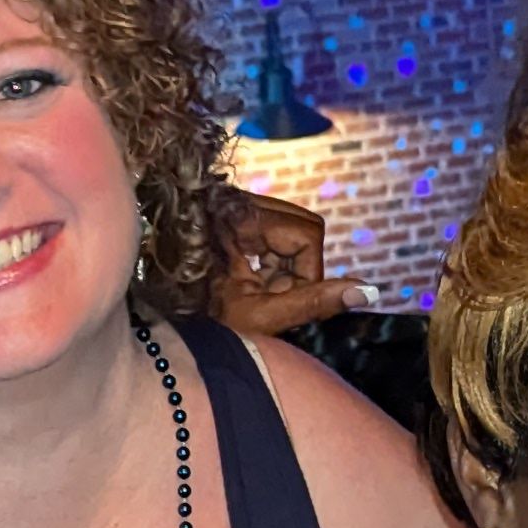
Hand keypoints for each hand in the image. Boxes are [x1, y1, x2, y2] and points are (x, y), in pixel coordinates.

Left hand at [212, 187, 369, 337]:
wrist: (158, 327)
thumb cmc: (203, 323)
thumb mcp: (261, 317)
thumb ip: (315, 302)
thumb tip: (368, 291)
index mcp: (240, 217)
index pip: (308, 234)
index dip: (307, 274)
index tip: (279, 299)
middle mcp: (237, 200)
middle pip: (304, 226)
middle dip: (298, 264)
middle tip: (267, 291)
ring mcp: (234, 206)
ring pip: (291, 229)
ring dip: (283, 264)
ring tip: (252, 287)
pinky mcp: (232, 216)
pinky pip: (271, 232)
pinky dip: (268, 260)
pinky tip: (243, 279)